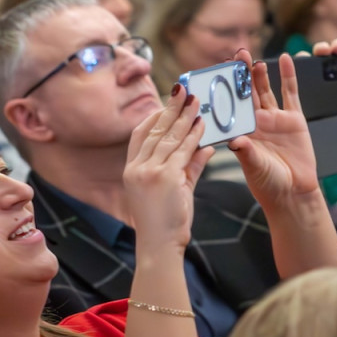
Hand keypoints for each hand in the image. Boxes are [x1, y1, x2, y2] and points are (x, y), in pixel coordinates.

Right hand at [124, 86, 213, 250]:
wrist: (159, 246)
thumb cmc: (164, 222)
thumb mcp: (172, 190)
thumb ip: (187, 167)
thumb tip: (204, 147)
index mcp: (131, 170)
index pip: (139, 136)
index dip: (153, 117)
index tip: (166, 104)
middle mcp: (137, 168)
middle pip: (155, 131)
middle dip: (171, 108)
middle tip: (184, 90)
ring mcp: (150, 172)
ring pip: (169, 138)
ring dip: (184, 117)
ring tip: (196, 101)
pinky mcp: (166, 177)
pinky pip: (182, 151)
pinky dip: (193, 136)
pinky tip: (202, 124)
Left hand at [228, 50, 318, 205]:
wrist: (294, 194)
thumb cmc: (268, 184)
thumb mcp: (254, 167)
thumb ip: (246, 152)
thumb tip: (235, 140)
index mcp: (241, 132)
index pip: (229, 107)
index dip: (222, 92)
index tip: (214, 75)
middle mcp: (255, 123)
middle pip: (245, 94)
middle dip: (239, 75)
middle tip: (234, 56)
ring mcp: (275, 119)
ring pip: (264, 90)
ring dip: (258, 73)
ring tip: (251, 57)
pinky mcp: (294, 119)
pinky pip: (291, 93)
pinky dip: (289, 76)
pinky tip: (285, 59)